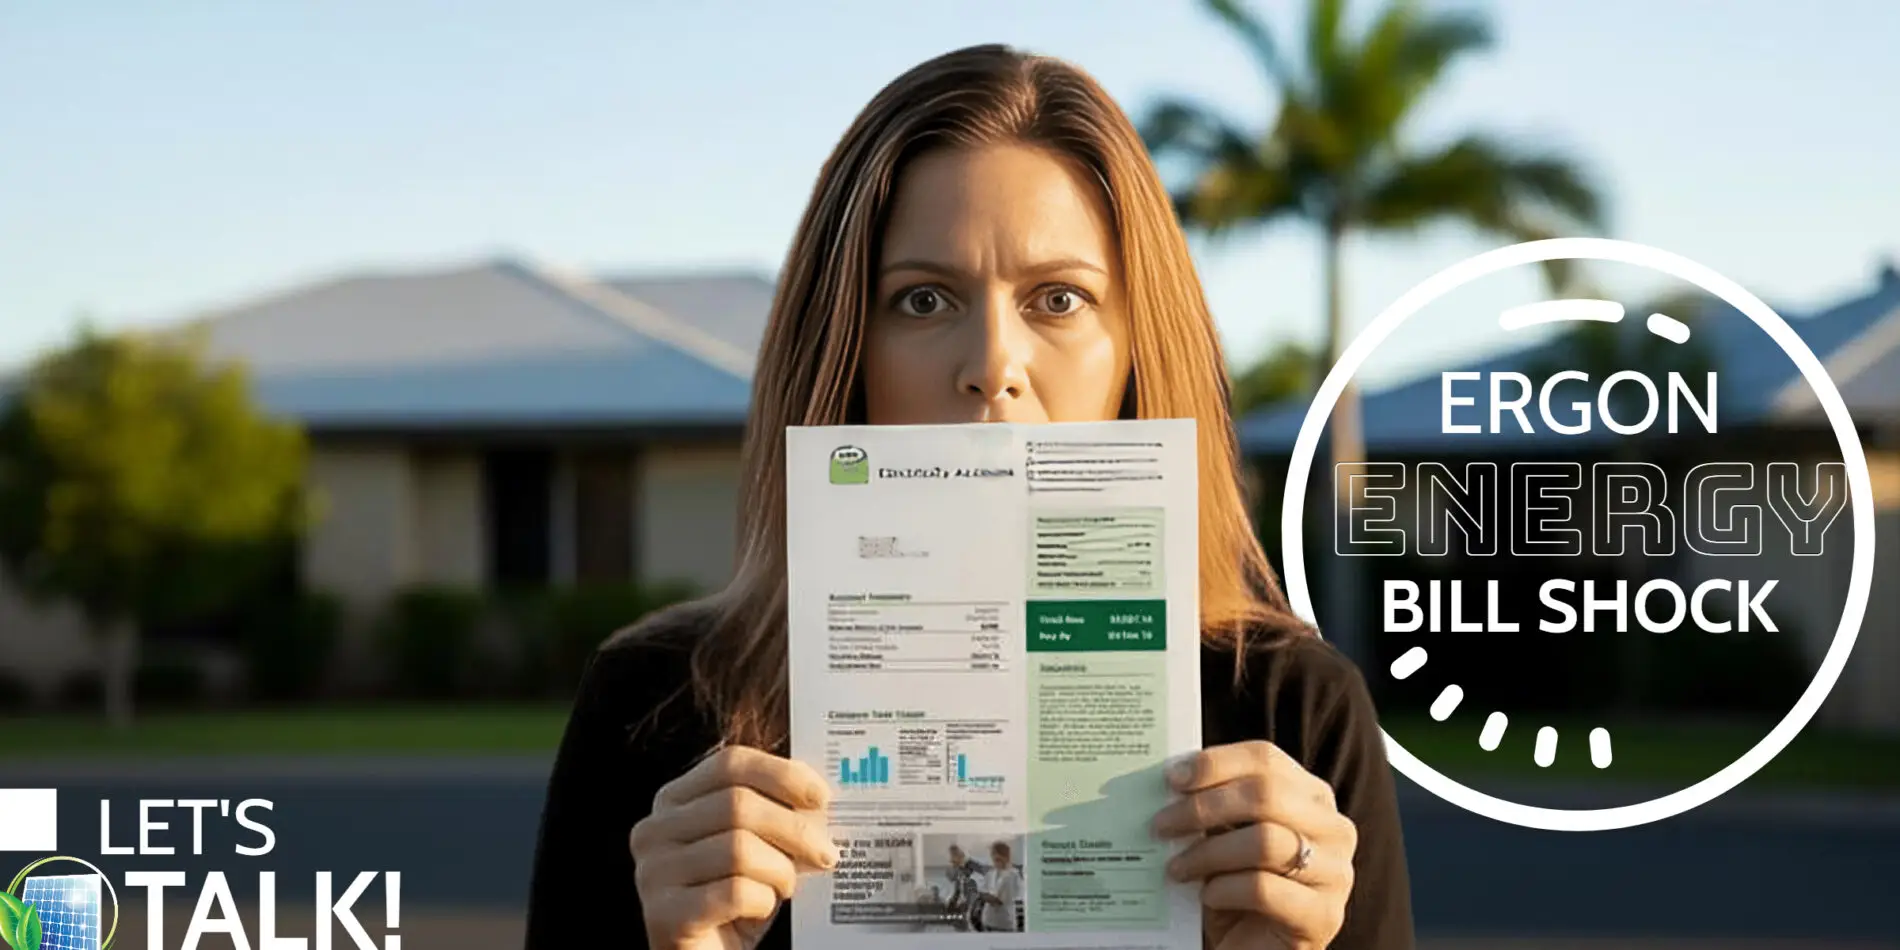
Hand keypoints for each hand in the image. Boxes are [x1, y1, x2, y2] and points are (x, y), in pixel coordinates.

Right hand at [631, 746, 839, 949]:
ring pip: (738, 849)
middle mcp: (654, 831)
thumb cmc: (735, 901)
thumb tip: (818, 800)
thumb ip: (774, 815)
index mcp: (673, 802)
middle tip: (826, 852)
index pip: (729, 764)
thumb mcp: (755, 847)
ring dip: (779, 871)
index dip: (781, 774)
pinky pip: (734, 893)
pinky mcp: (664, 915)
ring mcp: (653, 873)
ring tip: (786, 887)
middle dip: (794, 829)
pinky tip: (762, 909)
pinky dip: (762, 901)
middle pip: (738, 804)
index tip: (821, 797)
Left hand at [1153, 741, 1357, 949]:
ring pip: (1266, 841)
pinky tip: (1207, 897)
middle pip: (1266, 794)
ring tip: (1176, 868)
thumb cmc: (1238, 889)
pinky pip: (1264, 889)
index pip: (1266, 759)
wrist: (1254, 949)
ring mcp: (1335, 873)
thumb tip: (1173, 780)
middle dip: (1204, 806)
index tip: (1172, 778)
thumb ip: (1213, 807)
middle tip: (1162, 825)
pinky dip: (1225, 889)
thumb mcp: (1226, 838)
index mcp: (1313, 797)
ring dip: (1208, 852)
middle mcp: (1334, 829)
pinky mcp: (1322, 916)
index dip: (1216, 763)